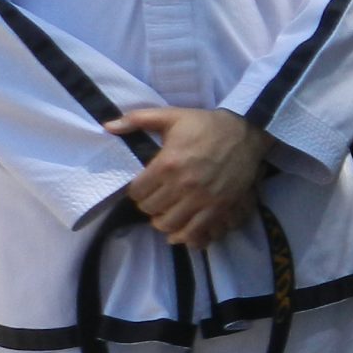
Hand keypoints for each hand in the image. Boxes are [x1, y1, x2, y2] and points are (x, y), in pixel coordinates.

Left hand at [105, 107, 270, 249]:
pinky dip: (184, 236)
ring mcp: (202, 199)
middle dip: (149, 205)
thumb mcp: (172, 116)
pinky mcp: (219, 208)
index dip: (136, 190)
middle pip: (150, 210)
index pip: (137, 192)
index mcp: (168, 164)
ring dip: (163, 221)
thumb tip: (107, 126)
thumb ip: (137, 119)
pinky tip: (181, 230)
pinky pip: (195, 233)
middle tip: (156, 197)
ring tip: (166, 213)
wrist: (246, 132)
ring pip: (169, 225)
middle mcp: (183, 185)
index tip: (143, 186)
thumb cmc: (206, 124)